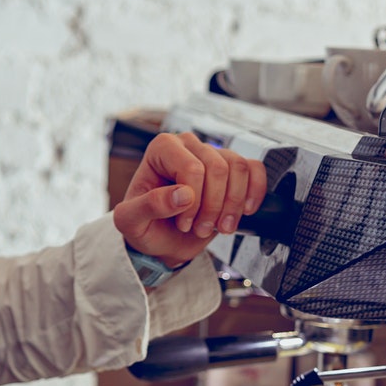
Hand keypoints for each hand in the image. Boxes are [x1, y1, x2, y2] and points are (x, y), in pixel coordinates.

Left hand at [112, 132, 268, 269]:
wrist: (163, 239)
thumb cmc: (145, 226)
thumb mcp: (131, 221)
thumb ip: (149, 206)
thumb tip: (183, 194)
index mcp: (161, 149)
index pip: (191, 167)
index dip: (193, 201)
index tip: (183, 222)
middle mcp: (187, 145)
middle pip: (218, 168)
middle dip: (213, 206)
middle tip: (199, 228)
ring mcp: (212, 154)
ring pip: (238, 169)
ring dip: (232, 205)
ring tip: (218, 226)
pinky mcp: (231, 169)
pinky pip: (254, 169)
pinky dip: (254, 193)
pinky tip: (243, 212)